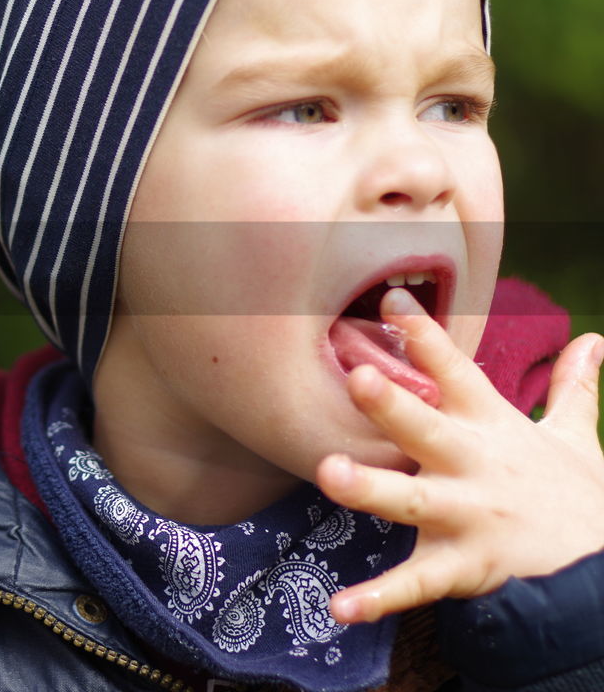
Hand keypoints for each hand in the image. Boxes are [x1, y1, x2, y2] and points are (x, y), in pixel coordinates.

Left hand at [316, 286, 603, 624]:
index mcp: (490, 429)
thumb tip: (593, 339)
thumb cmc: (577, 500)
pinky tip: (338, 607)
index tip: (391, 300)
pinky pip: (414, 585)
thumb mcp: (578, 439)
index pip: (454, 372)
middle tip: (358, 377)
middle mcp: (471, 466)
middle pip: (427, 428)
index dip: (424, 336)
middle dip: (393, 405)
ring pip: (410, 500)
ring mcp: (465, 517)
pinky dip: (377, 598)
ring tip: (329, 474)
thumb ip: (573, 388)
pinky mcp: (461, 568)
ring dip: (370, 488)